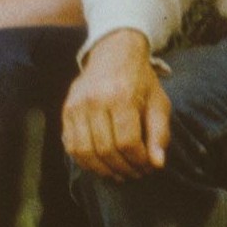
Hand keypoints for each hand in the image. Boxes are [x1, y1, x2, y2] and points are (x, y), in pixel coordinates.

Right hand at [62, 31, 170, 179]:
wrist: (114, 52)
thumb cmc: (140, 81)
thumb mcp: (158, 102)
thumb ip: (159, 133)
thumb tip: (157, 164)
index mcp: (121, 96)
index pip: (127, 142)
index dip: (138, 161)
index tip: (148, 167)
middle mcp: (95, 100)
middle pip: (106, 149)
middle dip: (124, 168)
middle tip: (136, 174)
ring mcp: (77, 105)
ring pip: (85, 152)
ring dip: (104, 170)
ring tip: (119, 174)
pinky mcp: (67, 110)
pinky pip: (71, 146)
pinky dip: (85, 162)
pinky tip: (101, 165)